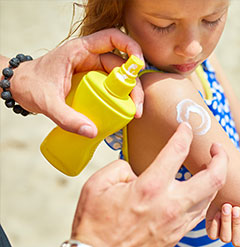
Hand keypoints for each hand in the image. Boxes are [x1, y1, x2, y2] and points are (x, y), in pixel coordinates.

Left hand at [9, 28, 143, 137]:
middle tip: (136, 107)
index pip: (112, 38)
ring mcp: (92, 69)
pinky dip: (121, 98)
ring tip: (133, 113)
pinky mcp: (92, 82)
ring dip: (131, 93)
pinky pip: (112, 87)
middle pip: (122, 64)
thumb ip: (67, 118)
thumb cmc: (30, 86)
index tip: (138, 66)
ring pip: (120, 77)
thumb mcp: (47, 103)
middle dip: (134, 84)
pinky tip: (123, 112)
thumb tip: (92, 132)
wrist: (19, 88)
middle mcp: (89, 57)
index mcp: (80, 50)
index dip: (130, 47)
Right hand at [66, 123, 227, 246]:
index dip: (185, 134)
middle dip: (221, 158)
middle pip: (214, 178)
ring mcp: (178, 222)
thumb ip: (120, 168)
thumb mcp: (97, 186)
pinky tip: (199, 191)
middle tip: (217, 148)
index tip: (186, 127)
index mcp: (150, 187)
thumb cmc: (95, 225)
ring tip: (211, 167)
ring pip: (212, 197)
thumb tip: (136, 169)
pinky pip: (201, 212)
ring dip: (216, 178)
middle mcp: (170, 204)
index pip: (177, 151)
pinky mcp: (178, 235)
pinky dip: (206, 197)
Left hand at [205, 195, 239, 246]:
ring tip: (226, 207)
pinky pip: (213, 234)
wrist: (232, 192)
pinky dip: (214, 225)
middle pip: (238, 242)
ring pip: (225, 238)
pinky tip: (217, 212)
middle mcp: (239, 237)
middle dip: (237, 226)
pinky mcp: (214, 228)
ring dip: (226, 223)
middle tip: (236, 209)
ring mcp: (226, 233)